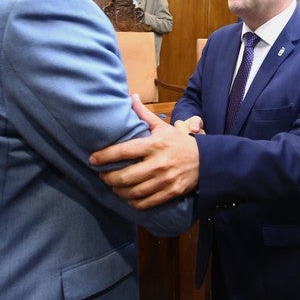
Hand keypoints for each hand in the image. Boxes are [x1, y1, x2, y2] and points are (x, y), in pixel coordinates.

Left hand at [89, 94, 198, 208]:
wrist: (206, 161)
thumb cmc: (180, 142)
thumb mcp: (162, 127)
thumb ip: (144, 114)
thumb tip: (131, 96)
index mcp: (154, 144)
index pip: (123, 151)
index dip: (104, 156)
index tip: (92, 159)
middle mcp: (158, 163)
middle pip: (125, 176)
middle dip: (108, 178)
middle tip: (102, 176)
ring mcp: (164, 180)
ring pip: (133, 192)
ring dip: (118, 191)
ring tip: (113, 186)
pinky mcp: (170, 193)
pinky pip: (146, 202)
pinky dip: (133, 202)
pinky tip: (128, 198)